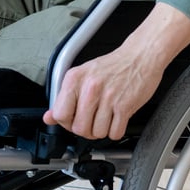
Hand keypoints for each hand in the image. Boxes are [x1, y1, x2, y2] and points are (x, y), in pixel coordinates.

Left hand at [44, 44, 164, 139]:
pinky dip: (116, 131)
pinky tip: (116, 119)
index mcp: (75, 78)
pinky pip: (115, 133)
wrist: (140, 56)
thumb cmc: (113, 66)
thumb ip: (65, 97)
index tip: (74, 119)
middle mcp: (90, 87)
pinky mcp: (124, 106)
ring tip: (106, 117)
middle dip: (86, 129)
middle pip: (79, 128)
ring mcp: (108, 97)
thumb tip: (49, 118)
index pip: (60, 114)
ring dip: (102, 130)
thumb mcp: (83, 75)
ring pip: (97, 133)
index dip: (66, 122)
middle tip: (92, 120)